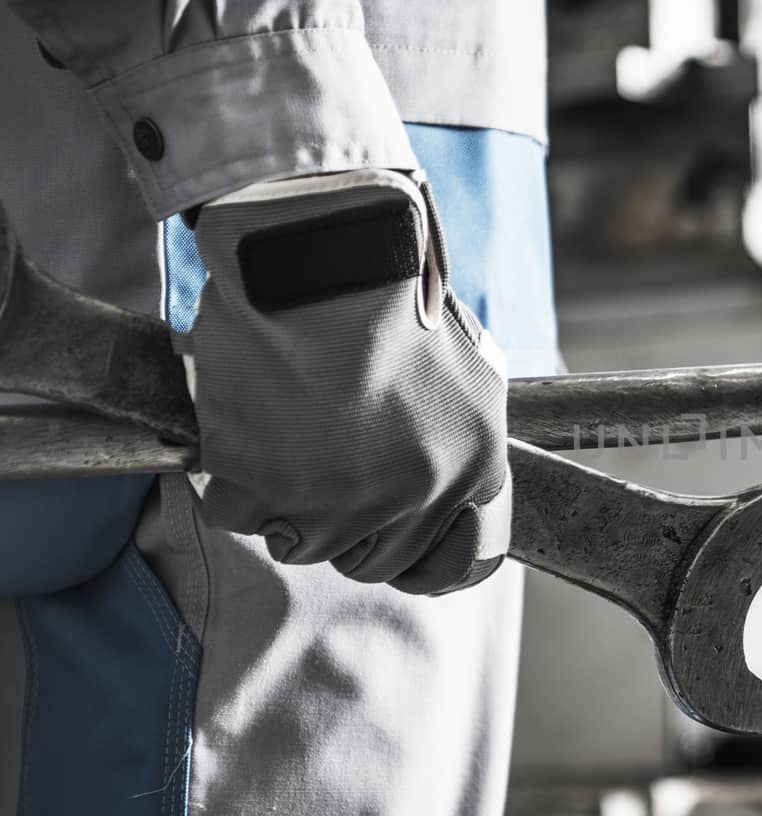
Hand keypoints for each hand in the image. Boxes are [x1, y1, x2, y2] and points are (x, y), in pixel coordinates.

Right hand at [182, 168, 510, 594]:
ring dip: (285, 502)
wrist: (325, 253)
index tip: (401, 550)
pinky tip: (249, 426)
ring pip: (301, 544)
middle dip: (346, 526)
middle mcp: (415, 495)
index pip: (465, 562)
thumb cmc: (391, 297)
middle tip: (322, 469)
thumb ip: (464, 440)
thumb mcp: (470, 367)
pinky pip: (238, 514)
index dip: (428, 562)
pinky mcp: (266, 485)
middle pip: (373, 561)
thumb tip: (452, 492)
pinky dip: (233, 478)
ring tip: (285, 434)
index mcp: (474, 467)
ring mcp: (340, 498)